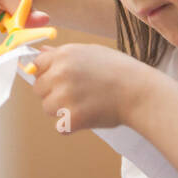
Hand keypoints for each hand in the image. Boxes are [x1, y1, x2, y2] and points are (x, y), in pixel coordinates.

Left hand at [27, 43, 147, 131]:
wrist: (140, 92)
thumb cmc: (120, 71)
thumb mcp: (91, 52)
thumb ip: (63, 54)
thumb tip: (41, 51)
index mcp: (64, 55)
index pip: (37, 65)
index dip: (48, 74)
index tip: (62, 80)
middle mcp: (60, 73)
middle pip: (39, 89)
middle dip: (53, 93)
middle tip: (78, 94)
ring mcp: (64, 96)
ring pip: (47, 108)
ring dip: (61, 110)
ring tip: (85, 104)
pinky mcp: (71, 117)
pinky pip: (60, 126)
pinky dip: (71, 126)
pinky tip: (88, 117)